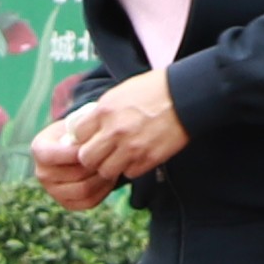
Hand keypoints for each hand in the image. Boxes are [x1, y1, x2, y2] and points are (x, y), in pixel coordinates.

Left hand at [32, 77, 184, 202]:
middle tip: (101, 154)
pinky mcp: (148, 159)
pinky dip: (131, 168)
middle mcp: (114, 131)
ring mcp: (131, 147)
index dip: (82, 139)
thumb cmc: (154, 90)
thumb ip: (102, 111)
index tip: (90, 139)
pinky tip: (137, 157)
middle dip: (92, 158)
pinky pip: (130, 173)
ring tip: (119, 158)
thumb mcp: (121, 92)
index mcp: (104, 111)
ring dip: (111, 166)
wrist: (185, 96)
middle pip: (87, 158)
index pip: (78, 135)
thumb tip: (87, 127)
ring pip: (106, 171)